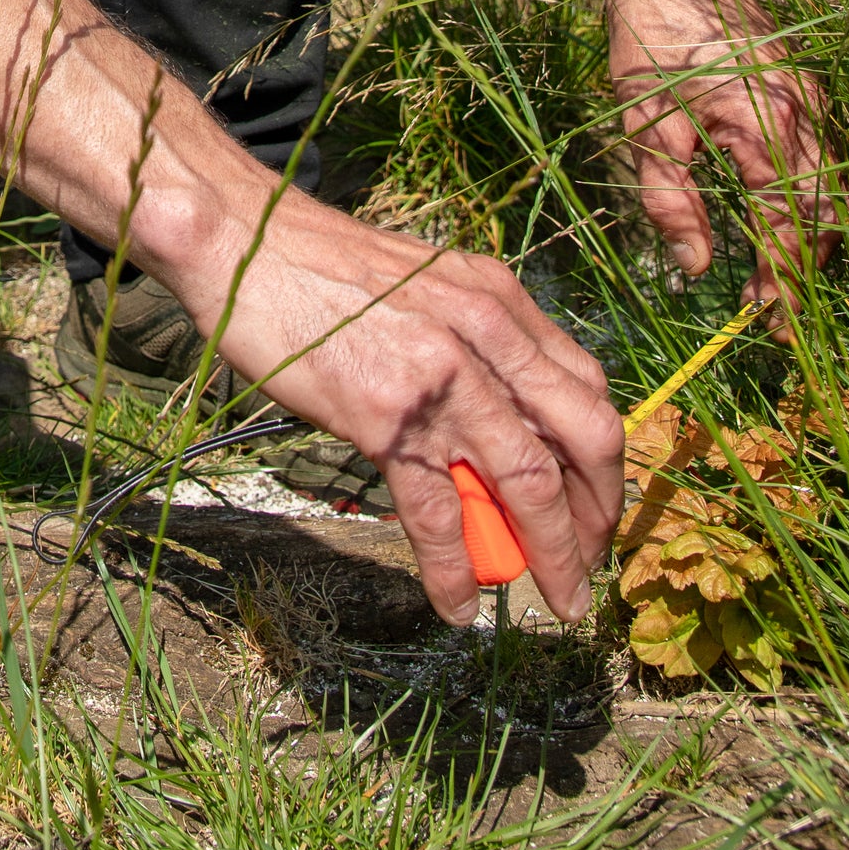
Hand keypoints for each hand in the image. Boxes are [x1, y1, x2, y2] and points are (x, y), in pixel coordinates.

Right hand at [177, 198, 625, 625]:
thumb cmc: (323, 266)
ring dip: (554, 554)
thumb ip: (472, 340)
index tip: (596, 499)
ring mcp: (441, 376)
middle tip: (591, 559)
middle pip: (583, 437)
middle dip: (600, 511)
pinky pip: (439, 510)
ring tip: (560, 599)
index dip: (602, 457)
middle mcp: (486, 333)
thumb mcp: (426, 285)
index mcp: (498, 299)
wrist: (246, 244)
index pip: (586, 387)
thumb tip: (494, 415)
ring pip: (528, 482)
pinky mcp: (387, 417)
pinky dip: (456, 568)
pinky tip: (459, 605)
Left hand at [593, 0, 836, 322]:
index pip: (789, 226)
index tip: (765, 325)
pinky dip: (805, 199)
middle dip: (801, 270)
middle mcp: (803, 112)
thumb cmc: (646, 40)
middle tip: (769, 314)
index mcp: (767, 124)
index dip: (781, 282)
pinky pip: (819, 157)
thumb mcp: (644, 124)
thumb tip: (696, 264)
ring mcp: (809, 96)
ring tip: (769, 278)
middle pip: (823, 214)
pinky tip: (773, 219)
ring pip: (827, 188)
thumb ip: (670, 200)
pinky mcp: (801, 86)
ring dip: (806, 237)